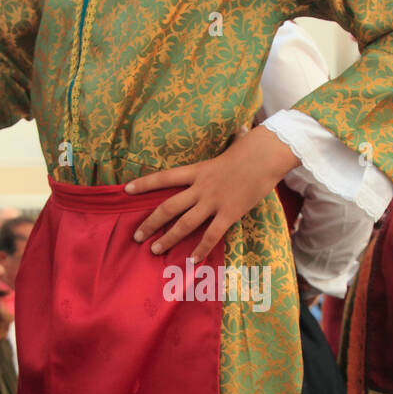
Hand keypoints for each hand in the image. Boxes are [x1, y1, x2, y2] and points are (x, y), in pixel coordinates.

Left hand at [124, 126, 297, 261]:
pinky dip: (200, 249)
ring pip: (184, 224)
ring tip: (155, 250)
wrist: (266, 155)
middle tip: (136, 236)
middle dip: (150, 223)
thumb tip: (237, 133)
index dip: (144, 184)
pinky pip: (211, 235)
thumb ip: (222, 151)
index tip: (126, 190)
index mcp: (197, 170)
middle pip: (168, 207)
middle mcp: (200, 187)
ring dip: (168, 239)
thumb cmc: (250, 149)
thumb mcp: (228, 148)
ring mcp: (214, 202)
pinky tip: (192, 260)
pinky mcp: (229, 213)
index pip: (163, 177)